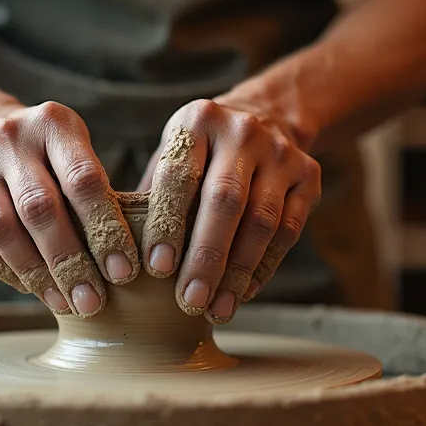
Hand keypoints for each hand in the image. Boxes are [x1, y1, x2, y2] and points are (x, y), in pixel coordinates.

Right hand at [0, 101, 138, 316]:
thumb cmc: (47, 149)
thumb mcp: (75, 146)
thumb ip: (96, 187)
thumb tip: (126, 256)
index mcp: (52, 124)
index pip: (83, 179)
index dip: (105, 228)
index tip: (124, 270)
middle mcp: (9, 139)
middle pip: (40, 208)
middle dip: (70, 261)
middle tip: (93, 301)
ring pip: (3, 229)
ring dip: (37, 273)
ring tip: (65, 304)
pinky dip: (9, 271)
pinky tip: (35, 289)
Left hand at [137, 99, 320, 322]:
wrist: (269, 116)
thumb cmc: (202, 152)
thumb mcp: (172, 153)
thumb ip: (151, 195)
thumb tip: (115, 253)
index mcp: (199, 121)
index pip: (181, 175)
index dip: (169, 223)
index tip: (157, 268)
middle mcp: (243, 131)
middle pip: (225, 200)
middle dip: (207, 256)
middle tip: (189, 301)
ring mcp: (281, 153)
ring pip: (262, 220)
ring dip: (238, 271)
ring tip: (218, 309)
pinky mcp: (310, 176)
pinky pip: (288, 230)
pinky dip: (265, 267)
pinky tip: (244, 293)